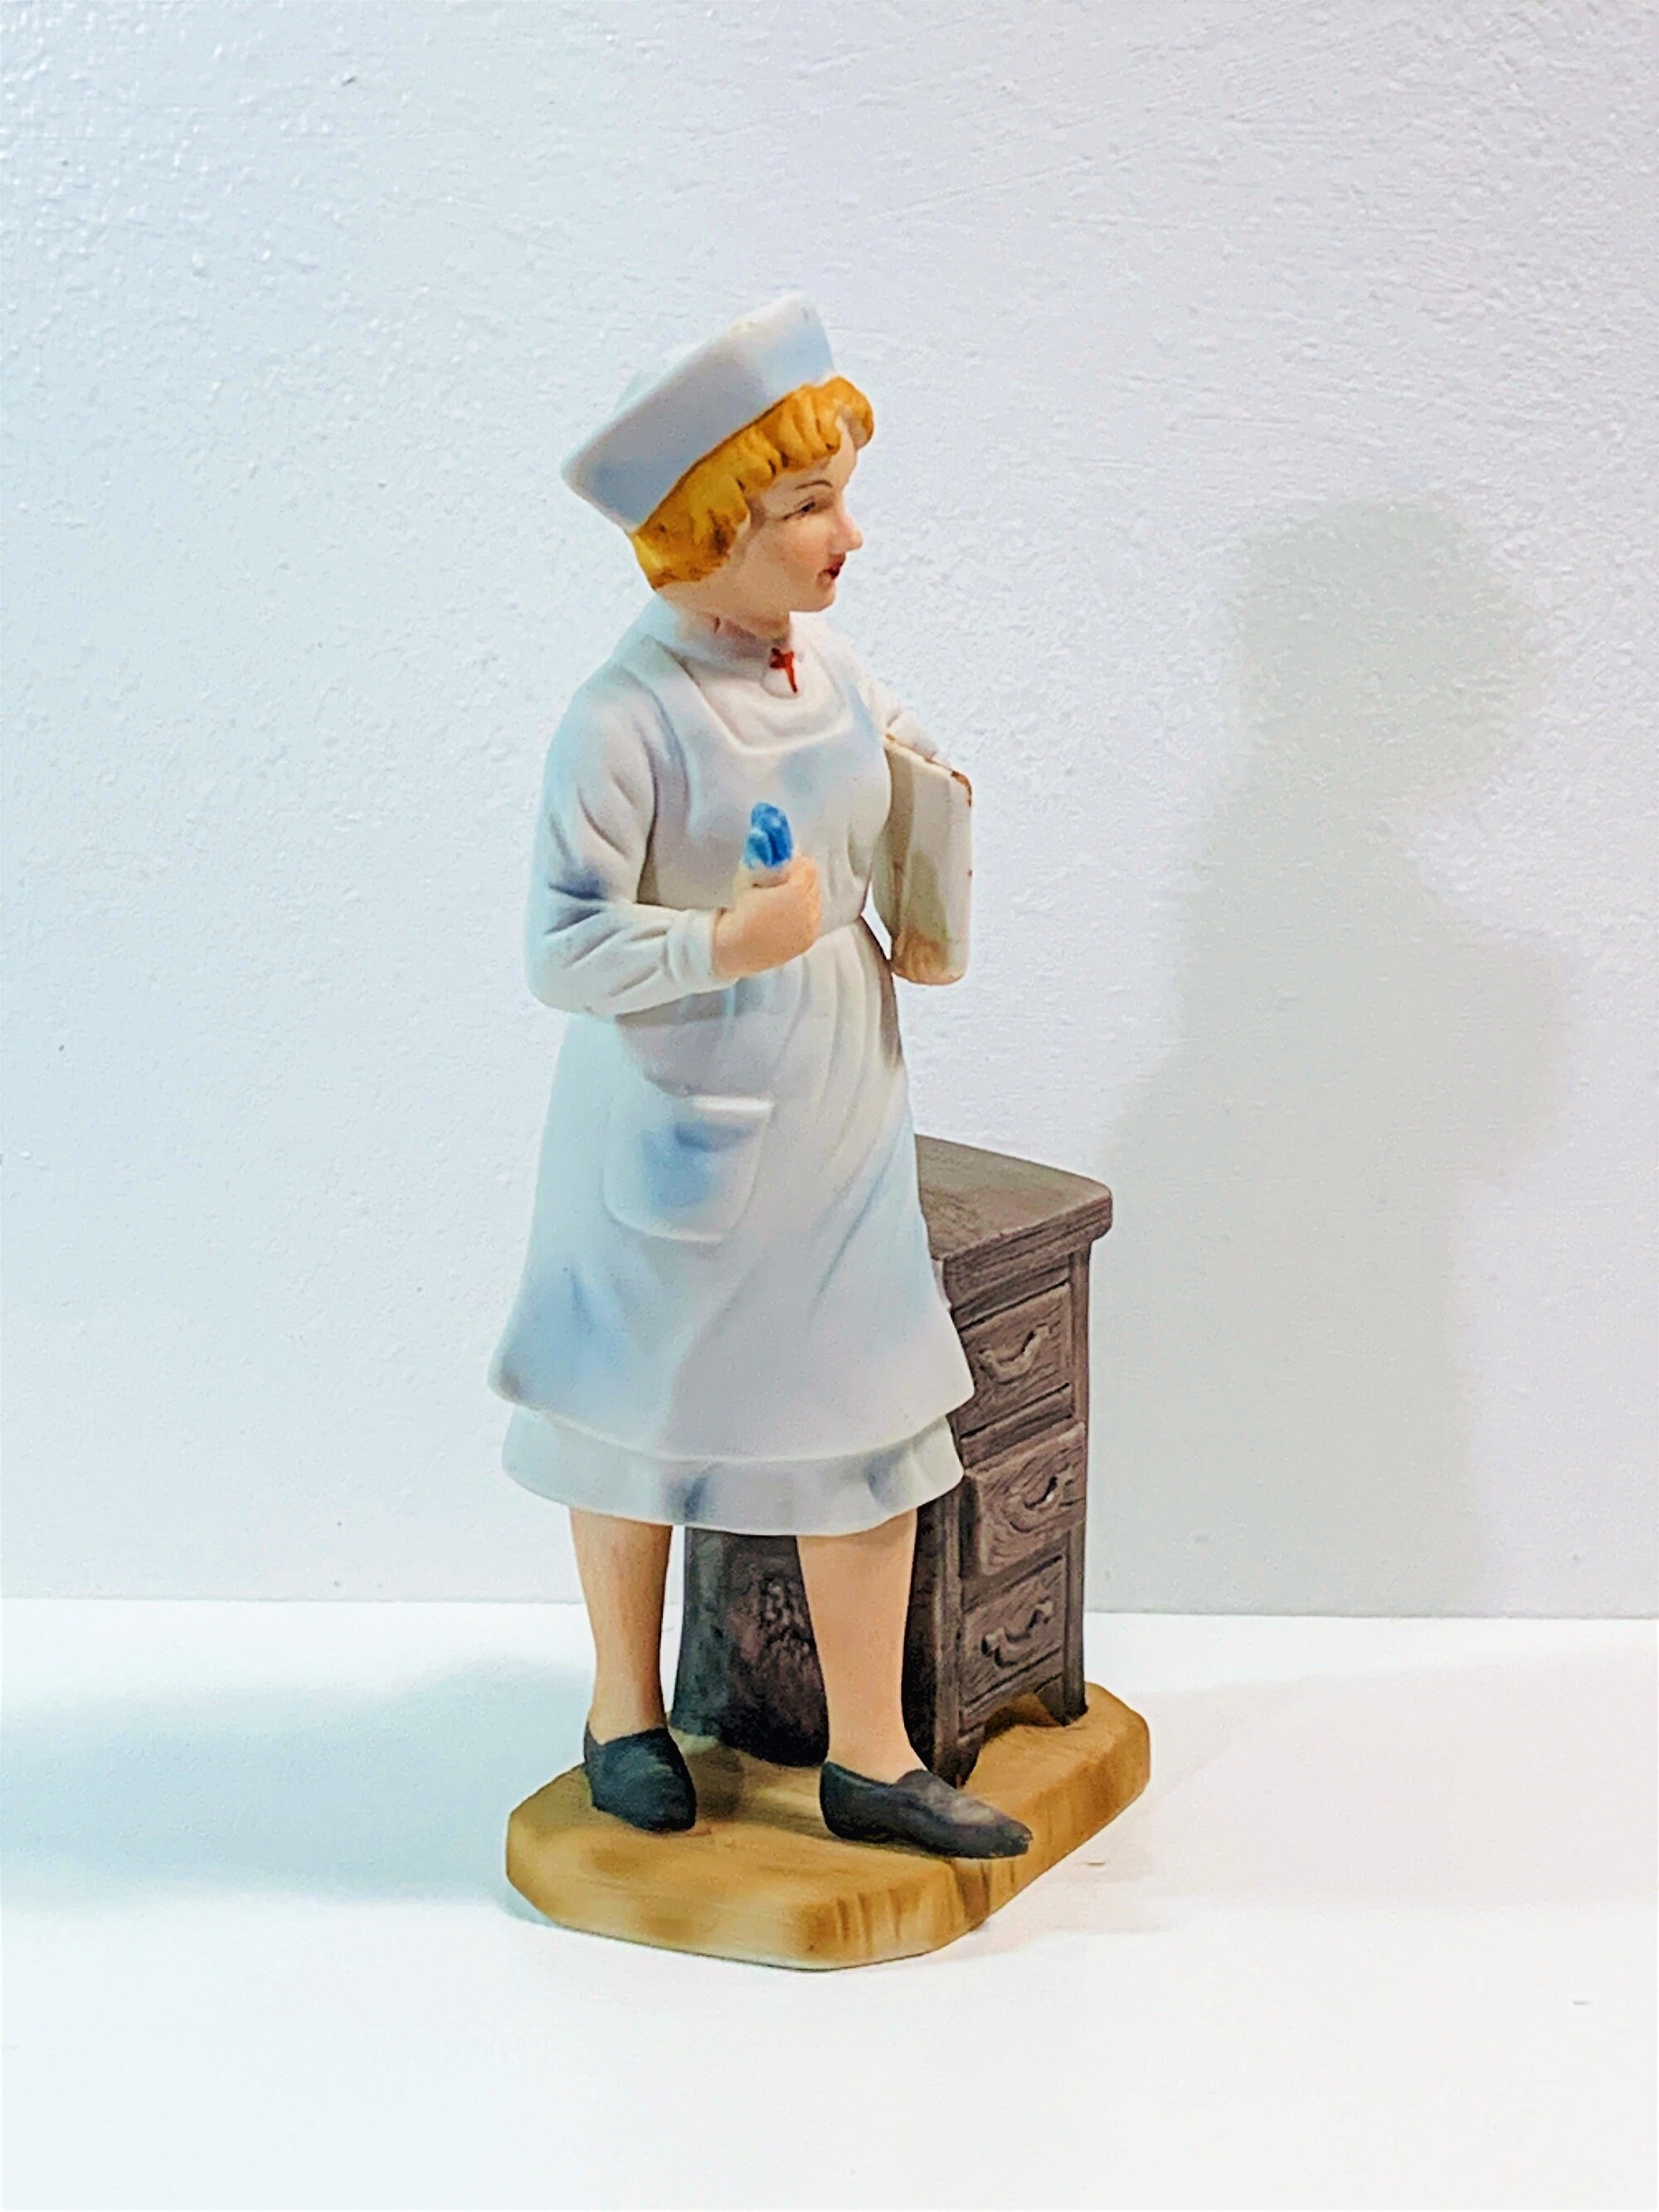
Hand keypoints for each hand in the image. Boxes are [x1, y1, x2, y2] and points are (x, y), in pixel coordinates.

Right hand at [712, 856, 821, 979]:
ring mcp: (810, 927)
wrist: (736, 947)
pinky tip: (787, 916)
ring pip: (815, 902)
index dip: (796, 863)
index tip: (787, 863)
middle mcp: (808, 909)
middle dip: (801, 879)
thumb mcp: (751, 880)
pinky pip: (813, 920)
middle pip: (814, 884)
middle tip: (784, 880)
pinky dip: (804, 915)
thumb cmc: (741, 912)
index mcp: (796, 891)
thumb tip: (777, 853)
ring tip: (784, 900)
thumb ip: (769, 865)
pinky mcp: (808, 940)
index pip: (807, 867)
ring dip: (804, 897)